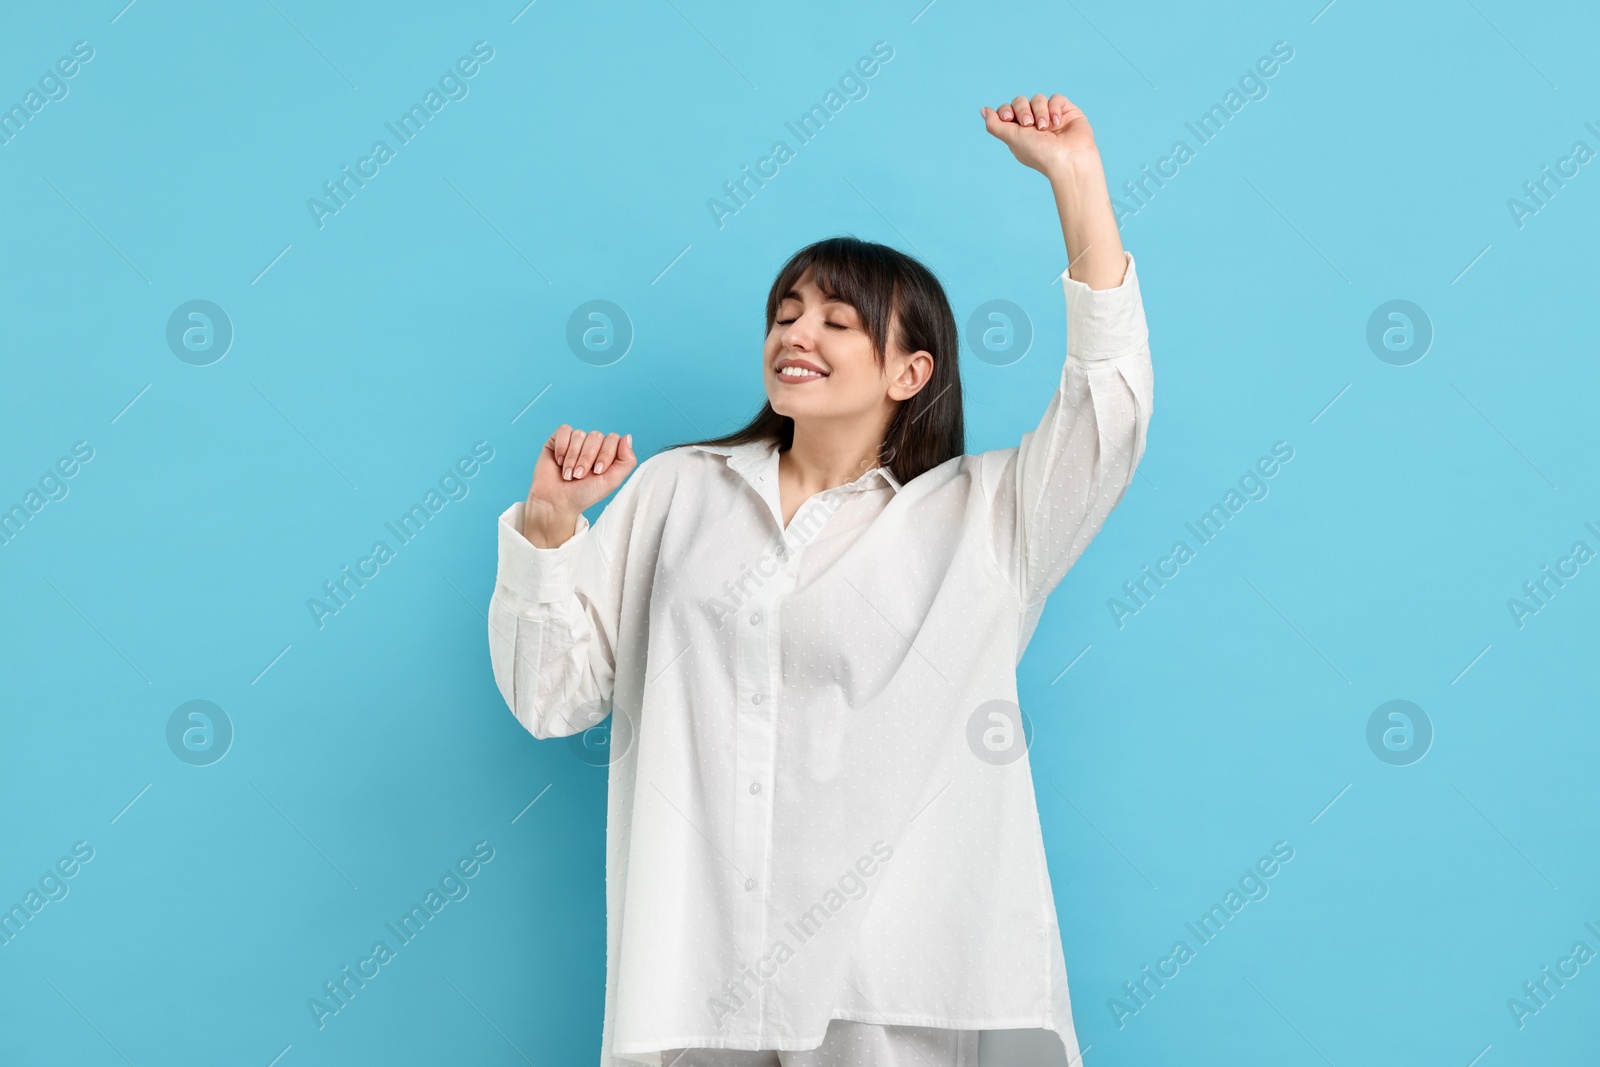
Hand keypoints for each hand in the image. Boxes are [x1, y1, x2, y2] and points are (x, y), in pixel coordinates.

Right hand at [522, 424, 636, 543]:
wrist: (557, 502)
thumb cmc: (584, 494)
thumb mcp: (612, 481)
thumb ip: (627, 461)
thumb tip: (628, 437)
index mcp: (607, 453)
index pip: (613, 439)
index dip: (605, 454)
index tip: (597, 472)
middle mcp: (592, 445)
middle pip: (596, 436)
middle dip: (587, 459)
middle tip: (579, 476)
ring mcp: (575, 441)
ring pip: (579, 434)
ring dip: (573, 457)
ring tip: (568, 474)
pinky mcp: (558, 439)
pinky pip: (564, 430)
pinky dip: (562, 447)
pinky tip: (559, 461)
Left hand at [979, 93, 1098, 177]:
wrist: (1068, 161)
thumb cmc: (1039, 154)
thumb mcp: (1012, 139)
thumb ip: (995, 125)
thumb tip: (983, 110)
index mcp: (1019, 132)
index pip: (1007, 111)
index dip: (1005, 110)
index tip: (1008, 118)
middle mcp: (1034, 124)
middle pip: (1020, 101)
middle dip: (1022, 110)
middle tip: (1028, 125)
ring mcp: (1051, 117)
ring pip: (1038, 98)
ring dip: (1039, 111)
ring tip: (1044, 128)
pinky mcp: (1067, 112)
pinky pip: (1056, 98)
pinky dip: (1054, 108)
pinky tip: (1057, 123)